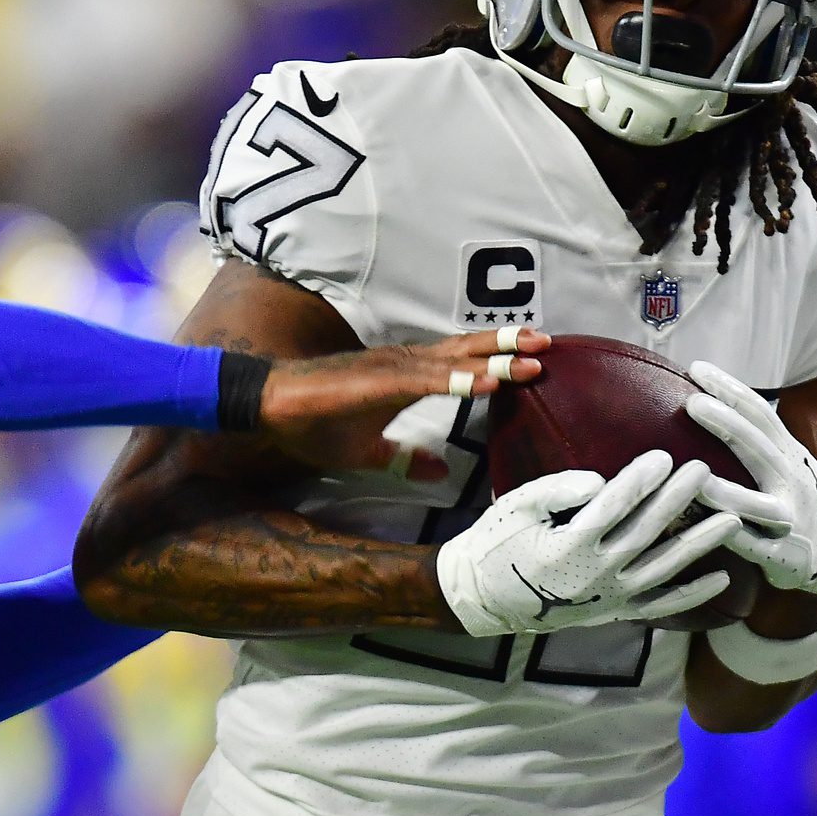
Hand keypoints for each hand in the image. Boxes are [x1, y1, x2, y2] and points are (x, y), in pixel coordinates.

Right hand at [257, 328, 548, 471]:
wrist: (268, 406)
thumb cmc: (312, 424)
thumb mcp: (368, 452)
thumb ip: (405, 458)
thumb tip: (441, 472)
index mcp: (403, 378)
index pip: (457, 363)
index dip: (493, 360)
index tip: (533, 359)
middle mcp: (401, 366)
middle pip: (462, 352)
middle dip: (505, 347)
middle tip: (548, 342)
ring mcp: (387, 370)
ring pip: (448, 362)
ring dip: (489, 361)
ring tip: (528, 360)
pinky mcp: (372, 382)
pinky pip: (420, 381)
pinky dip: (452, 380)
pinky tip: (479, 383)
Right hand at [434, 449, 743, 636]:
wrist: (484, 597)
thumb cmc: (497, 543)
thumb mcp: (514, 508)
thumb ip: (555, 491)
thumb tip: (599, 481)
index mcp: (566, 548)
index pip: (612, 508)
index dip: (640, 481)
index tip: (664, 455)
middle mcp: (594, 575)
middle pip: (646, 533)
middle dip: (678, 500)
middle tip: (705, 471)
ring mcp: (608, 597)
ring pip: (664, 569)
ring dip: (700, 544)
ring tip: (732, 518)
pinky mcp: (614, 611)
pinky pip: (661, 606)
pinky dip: (692, 595)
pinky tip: (722, 578)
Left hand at [684, 361, 816, 594]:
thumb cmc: (790, 497)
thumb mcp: (779, 462)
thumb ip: (748, 436)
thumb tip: (701, 396)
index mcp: (786, 453)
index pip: (758, 414)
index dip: (730, 389)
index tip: (696, 368)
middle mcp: (791, 480)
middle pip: (758, 448)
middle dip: (727, 424)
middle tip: (691, 403)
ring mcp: (790, 518)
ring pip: (758, 504)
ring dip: (728, 491)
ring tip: (697, 478)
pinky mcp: (783, 556)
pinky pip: (758, 548)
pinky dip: (738, 539)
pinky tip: (715, 531)